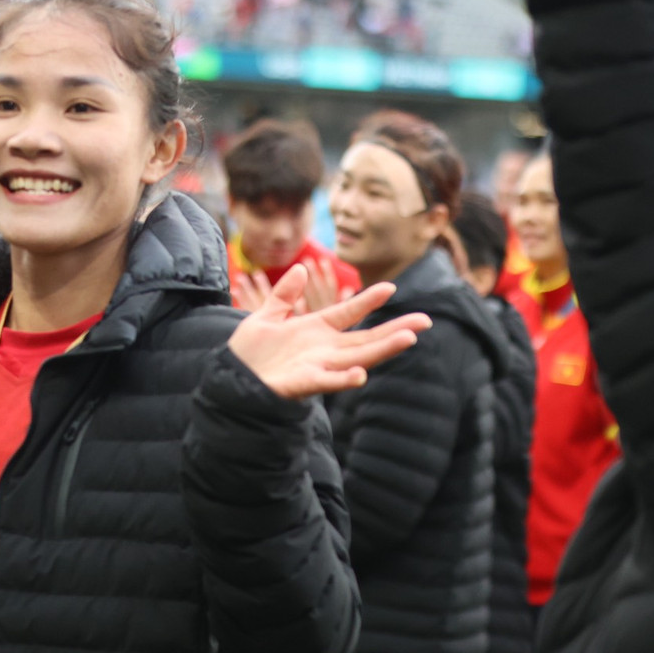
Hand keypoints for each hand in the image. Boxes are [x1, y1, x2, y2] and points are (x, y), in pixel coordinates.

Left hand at [227, 266, 431, 398]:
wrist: (229, 378)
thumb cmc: (249, 352)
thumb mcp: (266, 315)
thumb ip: (284, 294)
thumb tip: (303, 269)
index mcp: (315, 330)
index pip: (348, 313)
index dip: (367, 301)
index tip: (391, 287)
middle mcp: (322, 349)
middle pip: (365, 339)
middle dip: (395, 330)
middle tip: (425, 321)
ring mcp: (316, 366)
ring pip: (357, 358)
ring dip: (382, 350)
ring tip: (408, 339)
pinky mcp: (303, 383)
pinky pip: (327, 382)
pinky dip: (344, 379)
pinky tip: (361, 375)